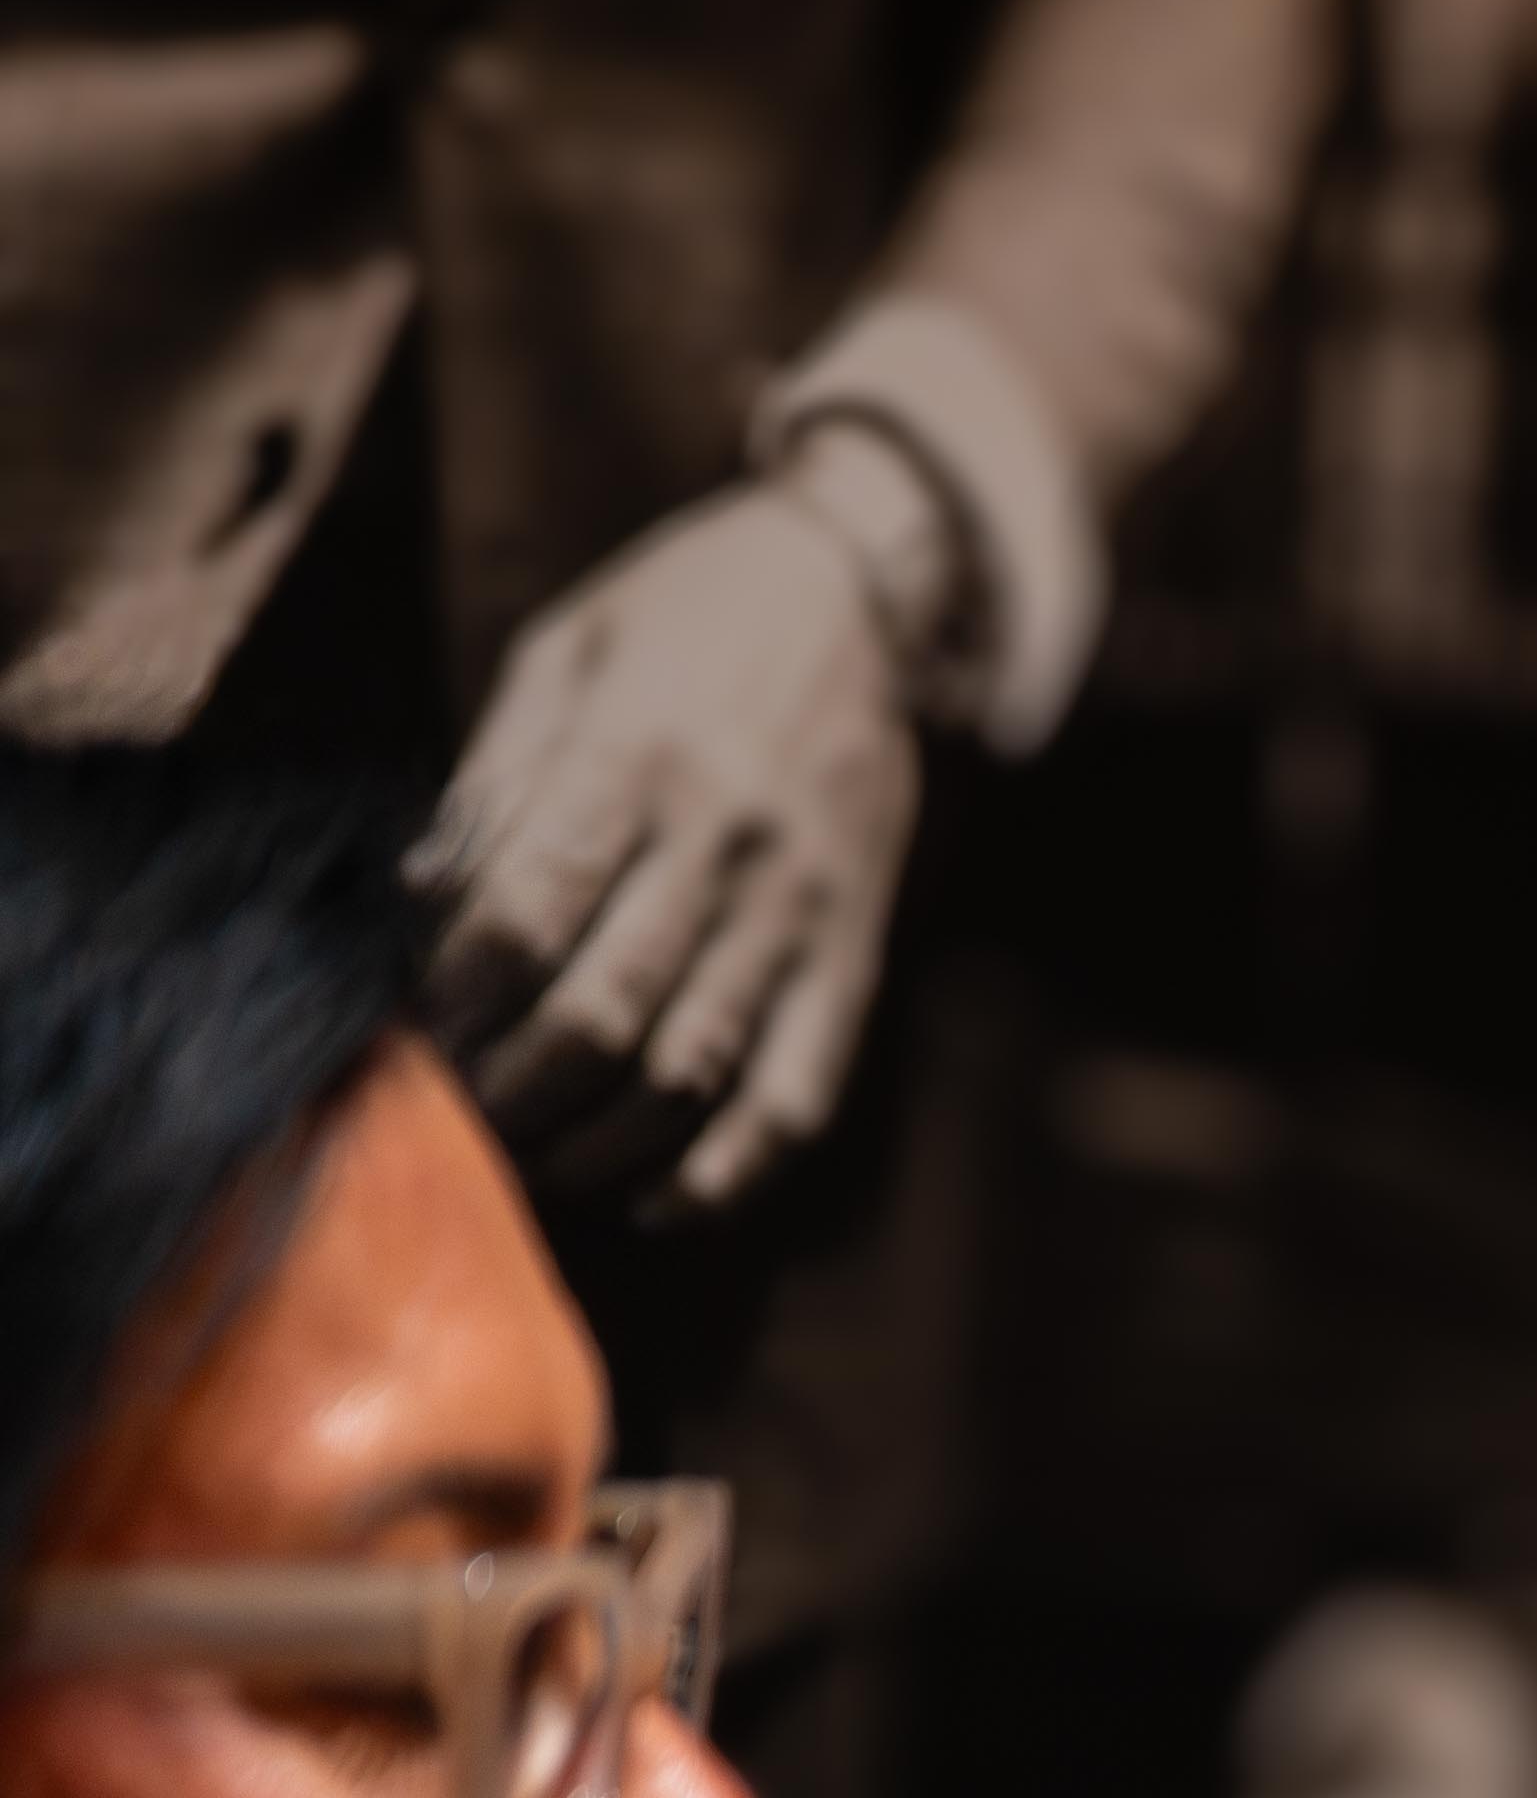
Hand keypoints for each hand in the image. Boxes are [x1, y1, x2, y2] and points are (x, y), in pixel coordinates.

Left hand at [417, 463, 926, 1217]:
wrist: (864, 599)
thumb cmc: (685, 620)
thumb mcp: (565, 654)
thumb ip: (496, 779)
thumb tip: (423, 906)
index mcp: (638, 758)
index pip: (525, 914)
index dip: (454, 995)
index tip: (410, 1029)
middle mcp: (727, 847)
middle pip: (602, 1015)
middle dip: (511, 1088)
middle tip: (454, 1113)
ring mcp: (801, 912)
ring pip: (694, 1073)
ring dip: (599, 1142)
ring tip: (532, 1158)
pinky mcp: (853, 957)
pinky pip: (798, 1095)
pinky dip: (729, 1171)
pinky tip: (659, 1198)